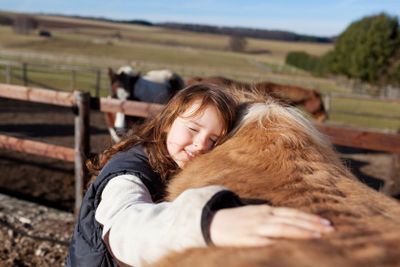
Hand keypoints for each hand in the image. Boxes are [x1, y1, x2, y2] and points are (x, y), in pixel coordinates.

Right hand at [209, 205, 333, 246]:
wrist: (211, 223)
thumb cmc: (236, 220)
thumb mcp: (255, 214)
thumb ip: (272, 218)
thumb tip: (292, 223)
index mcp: (266, 210)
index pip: (293, 214)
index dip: (310, 218)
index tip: (327, 223)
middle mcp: (263, 217)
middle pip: (292, 221)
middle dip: (312, 226)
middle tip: (331, 230)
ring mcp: (256, 228)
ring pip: (283, 229)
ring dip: (302, 233)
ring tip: (319, 237)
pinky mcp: (247, 239)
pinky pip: (267, 242)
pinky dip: (280, 243)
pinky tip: (292, 247)